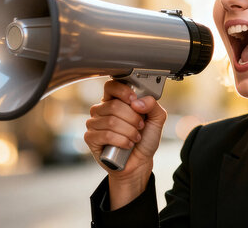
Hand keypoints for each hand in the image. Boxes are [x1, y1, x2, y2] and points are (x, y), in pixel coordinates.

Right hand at [84, 80, 166, 207]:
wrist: (140, 162)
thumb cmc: (145, 139)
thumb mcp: (156, 119)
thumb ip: (153, 105)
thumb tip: (138, 101)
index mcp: (116, 100)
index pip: (111, 86)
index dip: (123, 92)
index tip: (134, 101)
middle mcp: (102, 109)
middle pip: (113, 105)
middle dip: (132, 118)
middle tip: (140, 126)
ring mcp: (94, 123)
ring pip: (111, 121)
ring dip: (129, 131)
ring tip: (135, 137)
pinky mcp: (90, 138)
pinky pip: (105, 135)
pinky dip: (121, 140)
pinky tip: (127, 144)